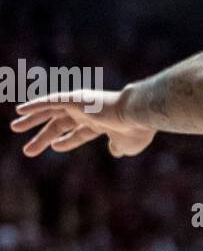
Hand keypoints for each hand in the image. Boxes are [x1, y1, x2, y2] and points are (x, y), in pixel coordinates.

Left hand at [10, 89, 155, 157]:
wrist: (138, 114)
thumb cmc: (135, 131)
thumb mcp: (126, 145)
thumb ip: (118, 147)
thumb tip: (117, 152)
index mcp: (102, 124)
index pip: (79, 133)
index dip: (66, 141)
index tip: (54, 148)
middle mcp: (90, 113)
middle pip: (61, 124)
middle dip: (44, 136)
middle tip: (28, 150)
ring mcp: (83, 105)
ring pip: (51, 111)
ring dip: (33, 119)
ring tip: (15, 126)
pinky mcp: (77, 99)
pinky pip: (51, 100)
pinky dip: (36, 104)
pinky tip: (20, 110)